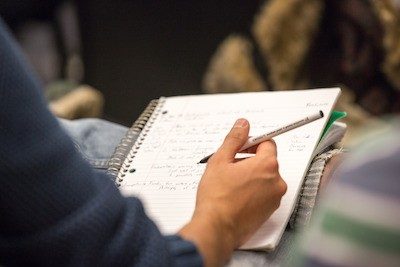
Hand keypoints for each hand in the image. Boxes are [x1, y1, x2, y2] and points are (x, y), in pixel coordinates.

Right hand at [179, 118, 286, 265]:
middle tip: (230, 166)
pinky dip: (253, 190)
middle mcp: (277, 181)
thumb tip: (243, 124)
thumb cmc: (217, 196)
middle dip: (250, 160)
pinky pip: (265, 193)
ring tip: (231, 183)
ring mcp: (275, 198)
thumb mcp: (220, 160)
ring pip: (265, 178)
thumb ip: (234, 139)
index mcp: (267, 165)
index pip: (268, 143)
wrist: (217, 227)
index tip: (240, 147)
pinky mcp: (270, 211)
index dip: (252, 142)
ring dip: (251, 176)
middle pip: (267, 161)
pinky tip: (236, 196)